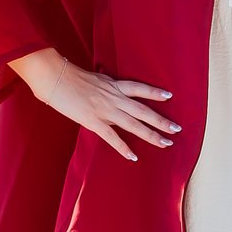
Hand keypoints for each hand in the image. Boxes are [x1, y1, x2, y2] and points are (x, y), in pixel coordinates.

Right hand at [10, 47, 179, 162]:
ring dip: (151, 135)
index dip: (154, 92)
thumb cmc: (69, 75)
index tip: (169, 96)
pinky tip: (133, 156)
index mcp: (113, 84)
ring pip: (134, 125)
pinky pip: (112, 137)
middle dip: (161, 121)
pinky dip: (123, 148)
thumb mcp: (92, 76)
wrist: (54, 77)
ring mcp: (105, 110)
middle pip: (143, 110)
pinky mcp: (93, 121)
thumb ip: (103, 82)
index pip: (139, 88)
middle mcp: (114, 97)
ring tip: (166, 143)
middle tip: (177, 129)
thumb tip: (107, 81)